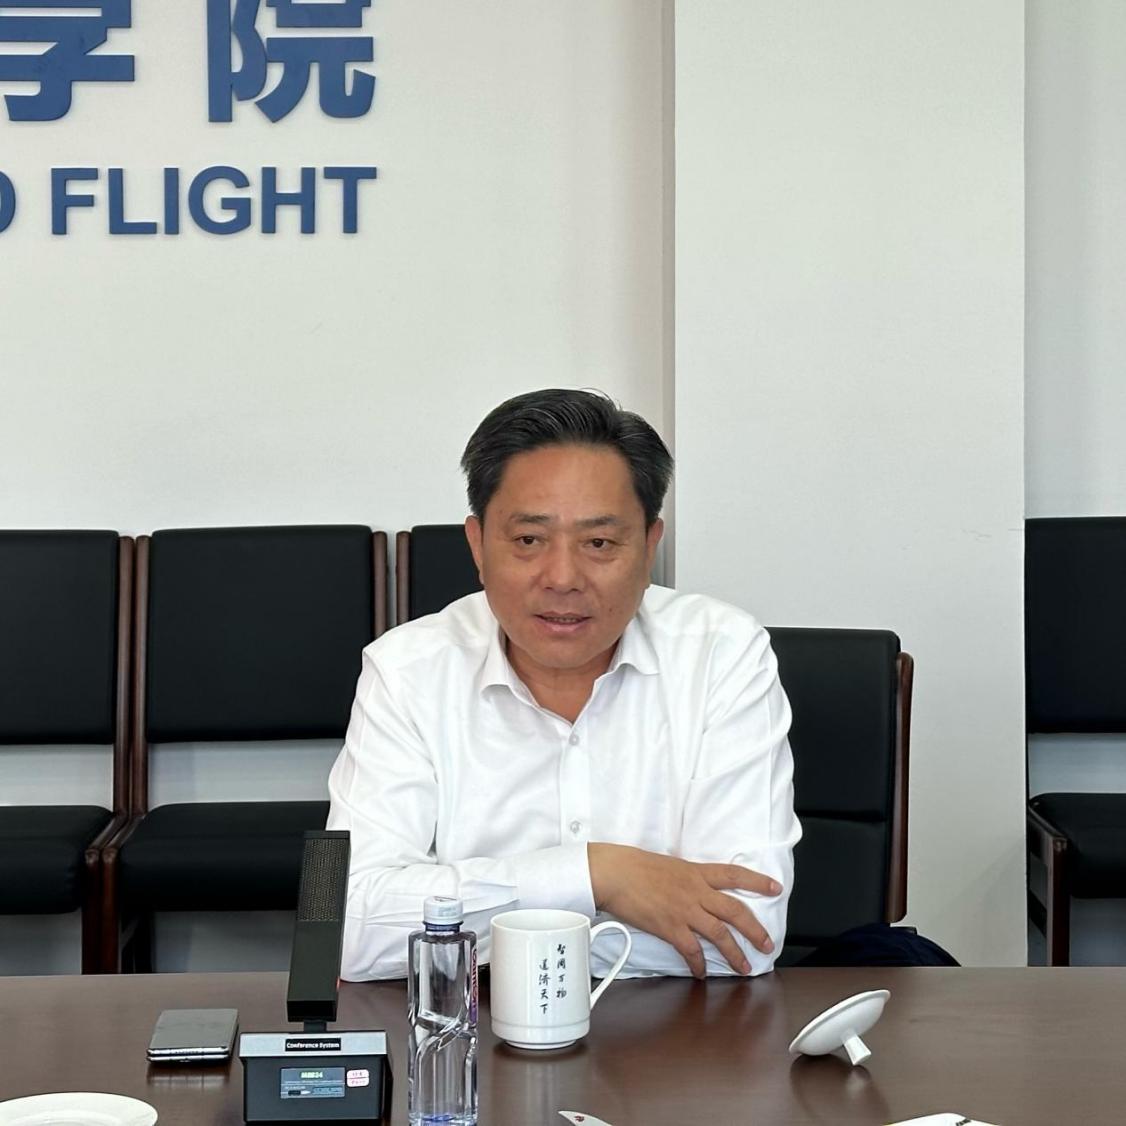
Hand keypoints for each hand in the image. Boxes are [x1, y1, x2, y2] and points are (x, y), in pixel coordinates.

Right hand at [587, 843, 780, 977]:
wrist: (615, 873)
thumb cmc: (635, 866)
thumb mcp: (670, 865)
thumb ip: (687, 878)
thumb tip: (696, 888)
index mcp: (696, 872)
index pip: (734, 875)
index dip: (757, 882)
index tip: (776, 888)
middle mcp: (696, 891)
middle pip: (735, 911)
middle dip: (755, 929)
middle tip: (767, 944)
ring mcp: (684, 910)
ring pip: (720, 934)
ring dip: (735, 953)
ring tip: (745, 967)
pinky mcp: (670, 927)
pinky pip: (692, 950)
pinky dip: (699, 964)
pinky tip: (701, 973)